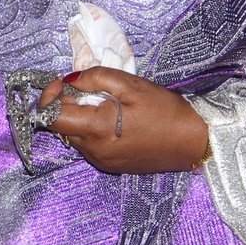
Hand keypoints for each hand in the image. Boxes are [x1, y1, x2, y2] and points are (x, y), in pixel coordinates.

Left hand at [40, 67, 208, 174]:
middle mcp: (94, 151)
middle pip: (59, 126)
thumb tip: (69, 79)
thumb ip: (96, 78)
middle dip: (65, 104)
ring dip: (78, 117)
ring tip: (102, 103)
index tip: (62, 81)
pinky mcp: (110, 166)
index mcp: (97, 131)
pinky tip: (111, 119)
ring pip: (73, 135)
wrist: (196, 144)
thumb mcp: (132, 85)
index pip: (51, 116)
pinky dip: (90, 129)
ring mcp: (101, 161)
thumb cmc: (167, 112)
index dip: (50, 96)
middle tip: (85, 88)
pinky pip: (87, 145)